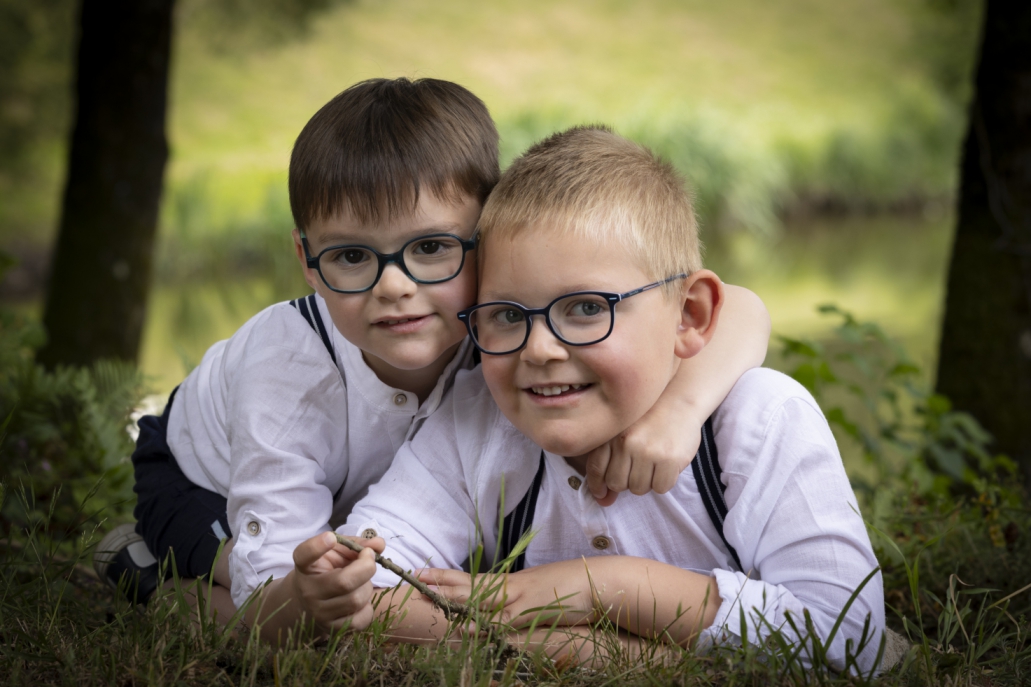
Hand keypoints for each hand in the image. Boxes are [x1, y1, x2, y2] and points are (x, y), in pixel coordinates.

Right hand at [289, 531, 384, 631]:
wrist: (311, 602)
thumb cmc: (328, 569)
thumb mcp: (337, 552)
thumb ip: (357, 544)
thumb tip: (379, 544)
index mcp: (305, 566)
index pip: (304, 555)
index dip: (317, 546)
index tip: (331, 537)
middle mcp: (308, 591)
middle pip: (344, 582)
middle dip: (366, 567)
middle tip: (368, 558)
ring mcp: (319, 613)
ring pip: (357, 600)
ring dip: (367, 586)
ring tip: (360, 582)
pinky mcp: (333, 629)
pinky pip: (362, 618)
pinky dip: (368, 606)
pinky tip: (360, 598)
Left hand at [418, 563, 594, 628]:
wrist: (598, 582)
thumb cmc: (574, 587)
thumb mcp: (543, 592)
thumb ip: (524, 599)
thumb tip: (512, 605)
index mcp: (514, 581)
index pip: (474, 577)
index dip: (449, 575)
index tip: (427, 571)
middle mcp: (512, 586)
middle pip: (470, 583)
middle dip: (441, 582)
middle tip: (415, 577)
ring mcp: (520, 599)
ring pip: (479, 599)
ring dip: (452, 600)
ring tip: (427, 598)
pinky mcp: (530, 613)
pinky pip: (500, 621)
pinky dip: (481, 624)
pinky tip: (463, 626)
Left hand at [585, 400, 702, 505]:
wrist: (679, 402)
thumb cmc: (649, 420)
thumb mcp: (624, 434)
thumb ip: (610, 464)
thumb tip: (603, 501)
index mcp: (612, 435)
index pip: (596, 468)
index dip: (598, 485)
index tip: (602, 493)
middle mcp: (626, 442)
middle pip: (617, 483)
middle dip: (627, 482)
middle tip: (638, 470)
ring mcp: (648, 451)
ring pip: (639, 489)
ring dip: (647, 482)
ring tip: (654, 464)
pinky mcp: (669, 459)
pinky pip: (661, 488)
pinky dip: (664, 482)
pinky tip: (666, 466)